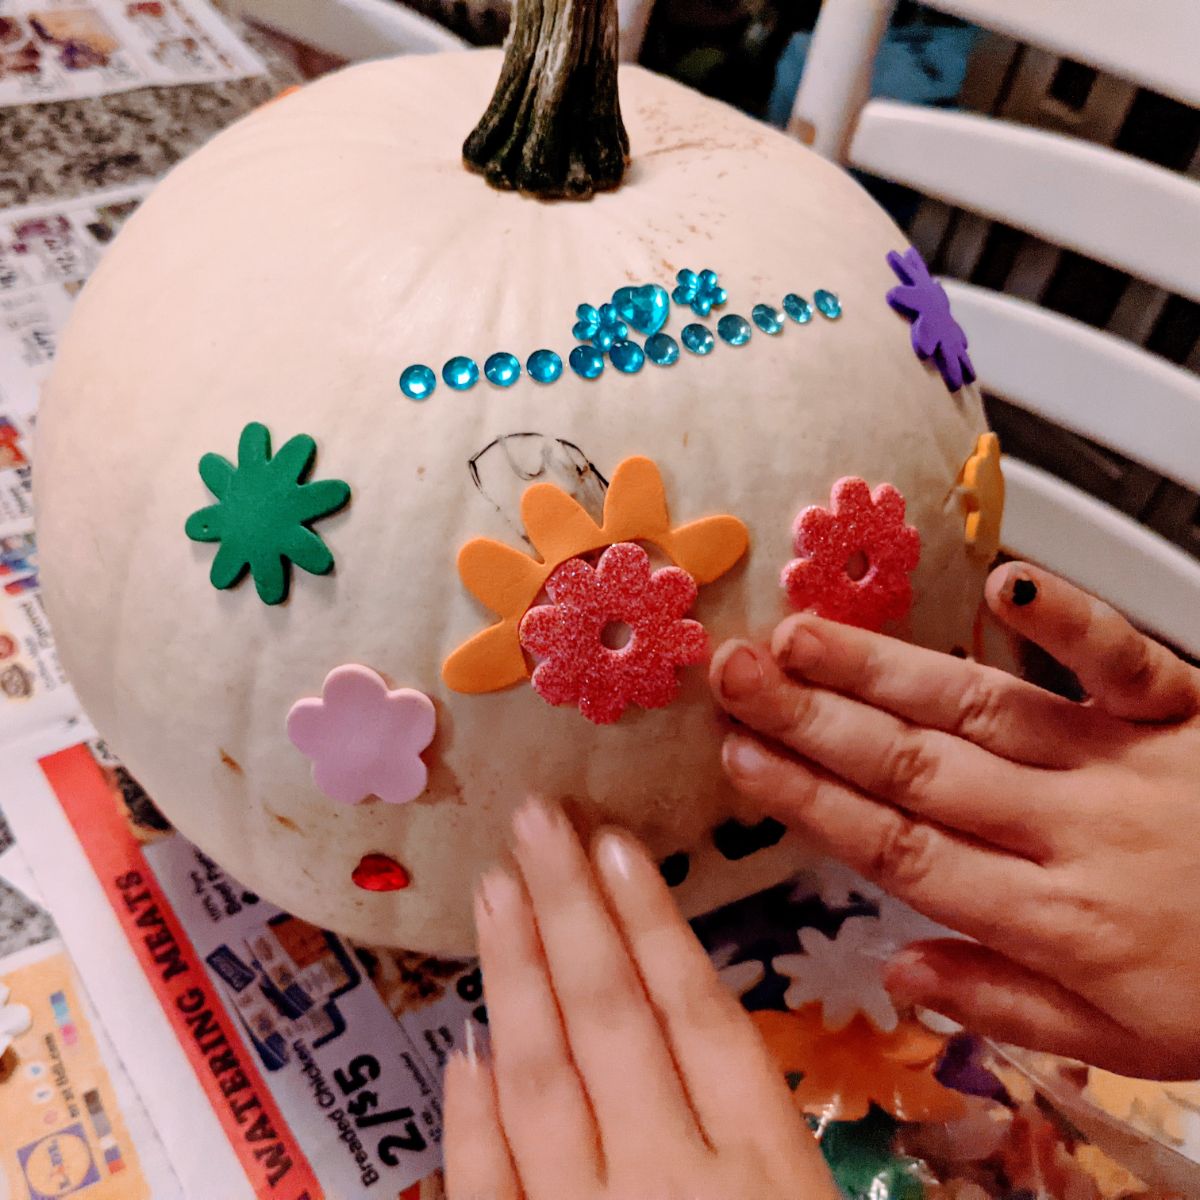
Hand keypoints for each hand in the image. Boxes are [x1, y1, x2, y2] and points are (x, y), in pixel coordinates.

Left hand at [442, 800, 837, 1199]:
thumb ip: (790, 1135)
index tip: (614, 843)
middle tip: (535, 821)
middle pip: (612, 1019)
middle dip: (570, 908)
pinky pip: (486, 1189)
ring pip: (541, 1083)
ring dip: (515, 977)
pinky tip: (463, 1048)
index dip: (652, 920)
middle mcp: (669, 1181)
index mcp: (765, 1163)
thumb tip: (737, 1035)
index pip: (699, 1013)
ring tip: (494, 889)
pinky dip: (472, 1118)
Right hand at [710, 562, 1199, 1079]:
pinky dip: (1066, 621)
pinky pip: (1120, 659)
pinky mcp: (1181, 710)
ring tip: (801, 634)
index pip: (896, 849)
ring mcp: (1123, 761)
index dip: (807, 800)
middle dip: (813, 717)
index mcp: (1050, 916)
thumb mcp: (1127, 1042)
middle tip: (737, 673)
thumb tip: (899, 972)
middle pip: (915, 767)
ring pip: (980, 708)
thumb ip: (1007, 1003)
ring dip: (882, 669)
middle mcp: (1068, 829)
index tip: (740, 756)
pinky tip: (1001, 585)